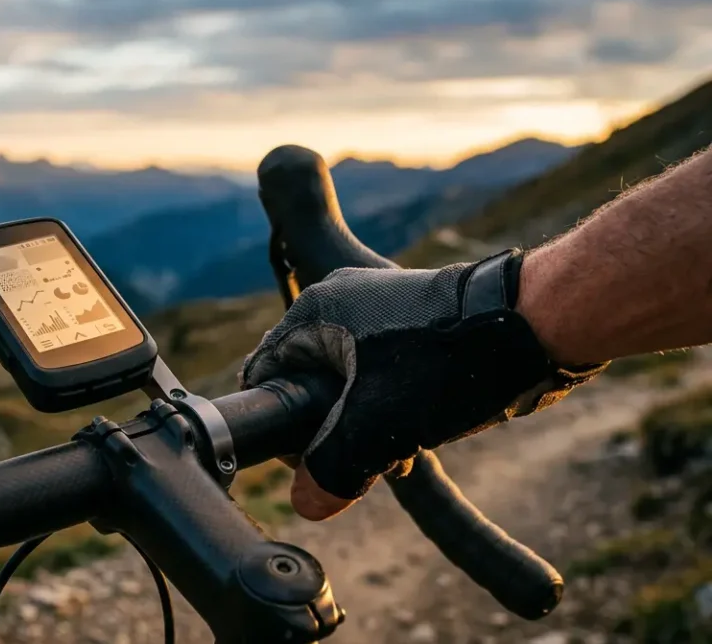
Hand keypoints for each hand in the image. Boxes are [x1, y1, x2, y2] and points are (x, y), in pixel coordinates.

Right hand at [240, 250, 605, 519]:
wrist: (537, 324)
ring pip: (347, 382)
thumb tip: (307, 503)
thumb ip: (331, 469)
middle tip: (366, 459)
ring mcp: (379, 305)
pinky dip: (392, 404)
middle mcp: (340, 300)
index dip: (281, 430)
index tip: (313, 463)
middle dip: (332, 431)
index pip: (265, 376)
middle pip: (307, 382)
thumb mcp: (377, 429)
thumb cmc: (451, 364)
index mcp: (315, 312)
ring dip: (365, 423)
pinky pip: (381, 370)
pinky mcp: (414, 317)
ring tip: (399, 448)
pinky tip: (421, 428)